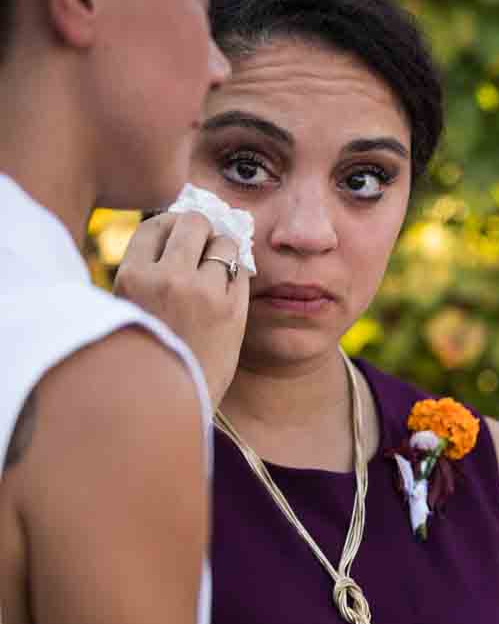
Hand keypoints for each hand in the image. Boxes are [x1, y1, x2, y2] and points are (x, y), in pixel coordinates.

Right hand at [113, 212, 248, 405]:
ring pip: (225, 242)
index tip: (179, 235)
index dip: (172, 225)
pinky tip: (228, 290)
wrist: (172, 400)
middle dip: (202, 230)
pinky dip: (237, 275)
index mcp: (132, 277)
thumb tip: (181, 225)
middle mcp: (166, 278)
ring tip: (216, 271)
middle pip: (193, 223)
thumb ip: (148, 271)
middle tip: (203, 246)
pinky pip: (242, 271)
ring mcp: (203, 292)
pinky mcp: (234, 308)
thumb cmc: (150, 352)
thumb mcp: (131, 306)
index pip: (156, 225)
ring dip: (224, 251)